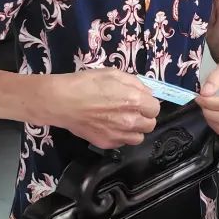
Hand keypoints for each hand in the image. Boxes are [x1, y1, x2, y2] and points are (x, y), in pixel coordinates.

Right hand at [38, 69, 159, 149]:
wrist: (63, 101)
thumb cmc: (87, 83)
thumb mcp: (114, 74)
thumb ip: (135, 83)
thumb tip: (146, 93)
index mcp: (134, 100)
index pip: (155, 108)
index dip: (148, 103)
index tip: (140, 100)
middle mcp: (130, 121)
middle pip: (150, 125)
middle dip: (144, 117)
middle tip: (132, 110)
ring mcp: (118, 135)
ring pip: (138, 138)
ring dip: (135, 130)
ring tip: (122, 120)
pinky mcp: (106, 144)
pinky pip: (122, 143)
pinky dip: (120, 136)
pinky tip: (110, 126)